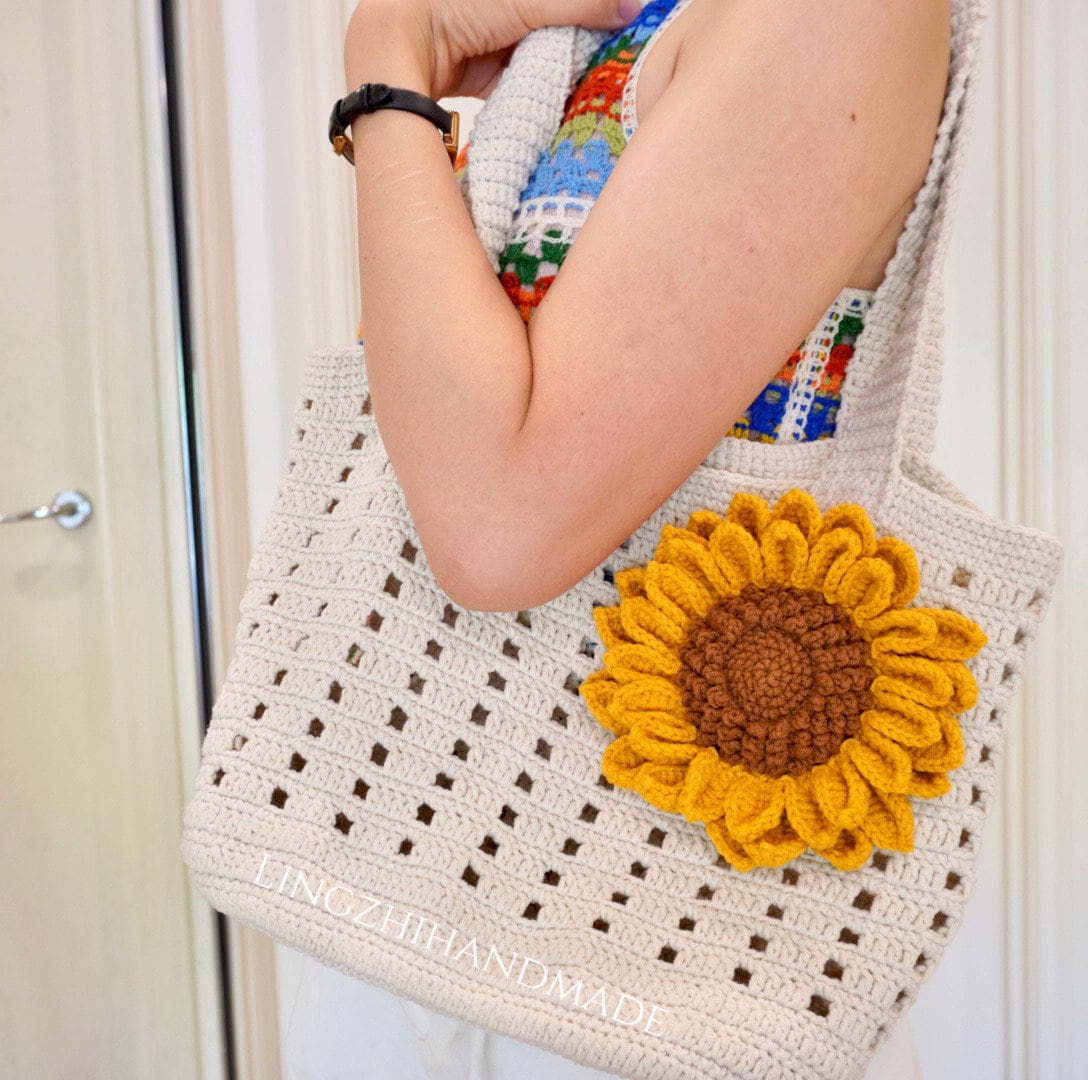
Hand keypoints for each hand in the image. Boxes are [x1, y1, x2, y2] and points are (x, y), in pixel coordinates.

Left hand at [345, 0, 642, 100]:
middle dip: (584, 41)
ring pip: (546, 54)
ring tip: (590, 81)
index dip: (596, 14)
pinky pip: (527, 81)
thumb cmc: (450, 9)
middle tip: (612, 60)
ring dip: (565, 69)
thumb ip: (583, 5)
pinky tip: (560, 97)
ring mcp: (498, 38)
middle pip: (561, 25)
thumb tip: (634, 6)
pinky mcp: (490, 72)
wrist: (401, 52)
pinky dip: (541, 89)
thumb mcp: (527, 3)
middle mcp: (507, 9)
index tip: (625, 26)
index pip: (569, 5)